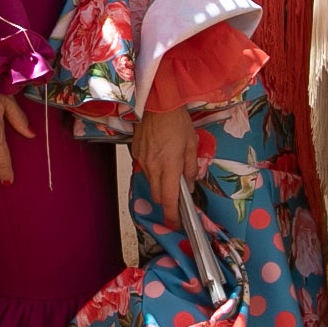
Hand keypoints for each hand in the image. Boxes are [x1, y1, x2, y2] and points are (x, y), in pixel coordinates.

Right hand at [133, 105, 194, 221]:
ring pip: (151, 184)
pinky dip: (154, 172)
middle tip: (179, 197)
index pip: (169, 200)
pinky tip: (161, 158)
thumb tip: (190, 185)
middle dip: (168, 202)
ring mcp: (142, 161)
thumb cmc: (177, 122)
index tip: (177, 223)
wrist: (155, 103)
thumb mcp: (191, 144)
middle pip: (158, 197)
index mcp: (169, 167)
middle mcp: (153, 168)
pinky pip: (145, 170)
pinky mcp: (136, 154)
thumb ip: (191, 168)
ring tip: (171, 172)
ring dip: (161, 185)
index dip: (172, 216)